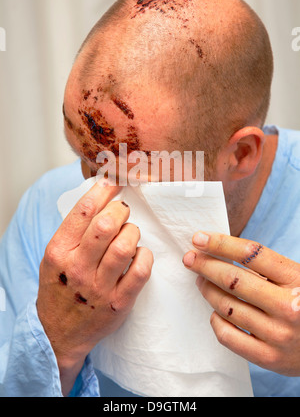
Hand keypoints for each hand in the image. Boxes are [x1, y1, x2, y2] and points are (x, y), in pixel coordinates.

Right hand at [37, 181, 152, 394]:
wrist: (58, 332)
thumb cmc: (60, 286)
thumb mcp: (55, 255)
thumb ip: (74, 229)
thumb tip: (102, 195)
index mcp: (59, 251)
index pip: (83, 211)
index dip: (103, 190)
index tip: (115, 182)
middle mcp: (77, 268)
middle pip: (107, 225)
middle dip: (121, 210)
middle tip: (123, 212)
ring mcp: (99, 287)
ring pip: (126, 245)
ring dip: (133, 232)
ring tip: (130, 234)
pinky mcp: (119, 303)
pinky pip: (141, 271)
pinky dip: (145, 256)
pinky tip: (140, 255)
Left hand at [183, 232, 299, 375]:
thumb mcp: (297, 278)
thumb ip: (267, 268)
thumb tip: (219, 252)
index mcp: (297, 279)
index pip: (251, 253)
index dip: (220, 243)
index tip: (198, 238)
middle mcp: (289, 307)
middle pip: (233, 280)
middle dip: (205, 265)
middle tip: (190, 258)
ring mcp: (279, 335)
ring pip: (227, 307)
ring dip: (207, 290)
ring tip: (201, 281)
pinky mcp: (269, 358)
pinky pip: (228, 336)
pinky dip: (216, 320)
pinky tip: (215, 310)